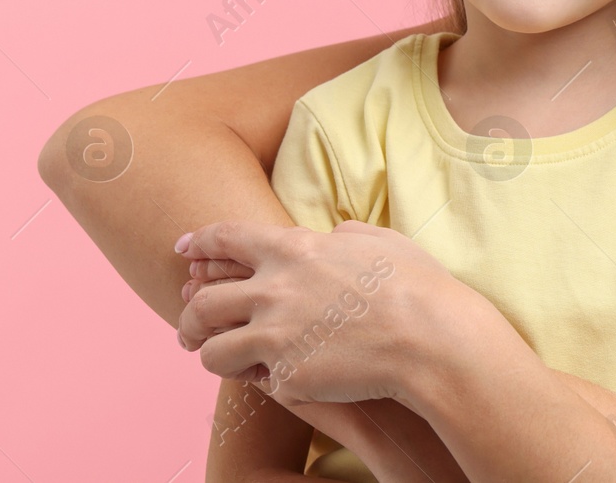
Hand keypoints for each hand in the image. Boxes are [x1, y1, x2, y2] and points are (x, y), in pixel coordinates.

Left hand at [176, 219, 458, 407]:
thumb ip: (344, 235)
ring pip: (212, 352)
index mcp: (294, 249)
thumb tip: (332, 236)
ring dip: (214, 356)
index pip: (227, 237)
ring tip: (225, 361)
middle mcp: (274, 290)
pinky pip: (256, 381)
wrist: (432, 339)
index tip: (184, 249)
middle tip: (190, 330)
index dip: (200, 242)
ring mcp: (276, 336)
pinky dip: (264, 379)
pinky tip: (280, 377)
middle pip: (202, 302)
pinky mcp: (286, 376)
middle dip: (188, 318)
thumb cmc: (417, 286)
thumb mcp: (380, 240)